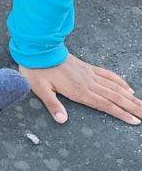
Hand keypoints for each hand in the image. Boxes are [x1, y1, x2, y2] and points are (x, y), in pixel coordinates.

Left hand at [19, 53, 141, 124]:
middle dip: (132, 107)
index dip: (120, 113)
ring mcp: (90, 74)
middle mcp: (89, 83)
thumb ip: (53, 105)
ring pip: (115, 87)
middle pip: (115, 97)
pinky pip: (108, 75)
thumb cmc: (37, 71)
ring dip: (130, 97)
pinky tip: (128, 89)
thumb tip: (62, 120)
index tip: (134, 121)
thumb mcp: (40, 90)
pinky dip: (120, 82)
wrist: (39, 49)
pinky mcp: (88, 68)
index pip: (104, 105)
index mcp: (78, 91)